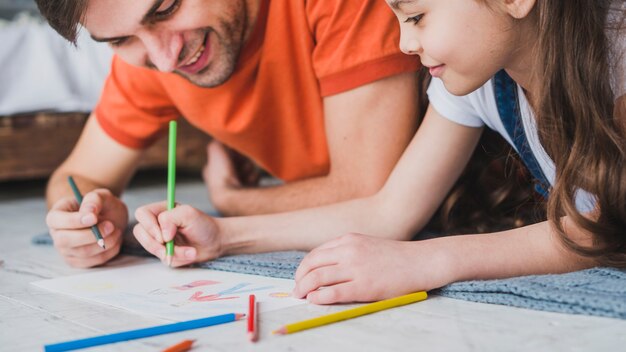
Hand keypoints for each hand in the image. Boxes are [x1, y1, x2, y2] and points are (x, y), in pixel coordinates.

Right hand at [46, 189, 127, 267]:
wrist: (109, 217)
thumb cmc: (101, 205)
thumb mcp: (100, 195)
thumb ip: (93, 200)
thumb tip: (89, 212)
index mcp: (56, 215)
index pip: (56, 221)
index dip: (74, 221)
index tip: (94, 217)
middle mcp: (57, 234)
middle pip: (65, 240)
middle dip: (91, 235)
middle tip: (111, 225)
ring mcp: (66, 250)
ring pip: (82, 253)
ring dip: (104, 242)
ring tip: (116, 230)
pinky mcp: (79, 261)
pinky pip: (93, 261)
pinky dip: (109, 251)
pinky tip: (115, 239)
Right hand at [133, 202, 222, 266]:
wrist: (216, 242)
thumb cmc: (204, 225)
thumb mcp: (189, 214)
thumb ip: (171, 218)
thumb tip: (162, 236)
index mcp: (161, 210)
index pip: (142, 214)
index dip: (149, 226)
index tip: (164, 236)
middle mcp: (157, 224)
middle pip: (139, 232)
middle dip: (155, 243)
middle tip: (170, 246)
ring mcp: (159, 240)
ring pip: (151, 248)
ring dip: (172, 252)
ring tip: (191, 250)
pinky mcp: (165, 253)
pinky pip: (163, 259)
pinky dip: (178, 258)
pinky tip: (190, 254)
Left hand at [202, 141, 260, 211]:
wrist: (231, 197)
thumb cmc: (222, 173)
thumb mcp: (216, 149)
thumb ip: (219, 140)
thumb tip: (225, 136)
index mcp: (212, 172)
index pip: (223, 156)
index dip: (231, 151)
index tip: (235, 151)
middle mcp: (221, 182)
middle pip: (235, 163)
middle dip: (241, 160)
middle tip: (242, 160)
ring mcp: (233, 190)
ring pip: (245, 171)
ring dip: (248, 168)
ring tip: (246, 171)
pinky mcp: (246, 196)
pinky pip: (253, 181)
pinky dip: (254, 178)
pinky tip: (252, 180)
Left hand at [293, 233, 452, 303]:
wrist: (420, 262)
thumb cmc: (394, 257)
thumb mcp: (365, 245)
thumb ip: (345, 252)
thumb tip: (323, 269)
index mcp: (347, 240)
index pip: (315, 254)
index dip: (303, 269)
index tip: (300, 279)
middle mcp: (348, 251)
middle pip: (311, 265)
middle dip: (299, 279)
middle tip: (296, 291)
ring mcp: (355, 268)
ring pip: (317, 278)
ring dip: (304, 289)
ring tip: (301, 297)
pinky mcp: (363, 286)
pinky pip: (333, 293)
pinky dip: (318, 297)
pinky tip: (313, 301)